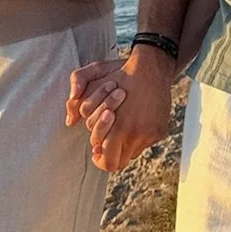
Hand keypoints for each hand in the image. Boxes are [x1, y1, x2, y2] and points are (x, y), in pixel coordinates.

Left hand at [68, 50, 175, 173]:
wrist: (151, 68)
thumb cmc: (119, 76)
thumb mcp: (91, 87)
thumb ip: (76, 104)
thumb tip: (70, 122)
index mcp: (118, 128)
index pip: (108, 162)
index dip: (100, 159)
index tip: (97, 151)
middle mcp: (135, 135)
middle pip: (120, 163)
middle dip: (111, 155)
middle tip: (107, 144)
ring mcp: (150, 135)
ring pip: (133, 153)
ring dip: (125, 144)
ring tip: (123, 127)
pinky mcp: (160, 131)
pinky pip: (146, 143)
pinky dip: (139, 136)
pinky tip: (137, 120)